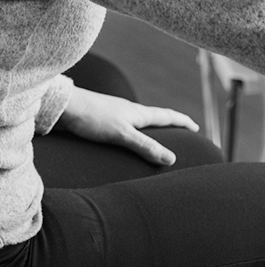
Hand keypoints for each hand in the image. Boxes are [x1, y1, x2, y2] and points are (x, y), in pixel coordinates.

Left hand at [56, 87, 198, 165]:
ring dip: (153, 129)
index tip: (196, 127)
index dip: (183, 122)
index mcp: (139, 114)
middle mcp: (131, 112)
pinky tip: (126, 140)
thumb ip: (146, 147)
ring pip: (141, 121)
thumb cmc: (94, 119)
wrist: (66, 107)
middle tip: (181, 133)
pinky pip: (127, 126)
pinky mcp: (104, 120)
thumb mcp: (123, 135)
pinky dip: (135, 132)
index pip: (168, 116)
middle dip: (171, 124)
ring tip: (156, 138)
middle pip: (157, 117)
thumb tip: (171, 159)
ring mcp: (117, 114)